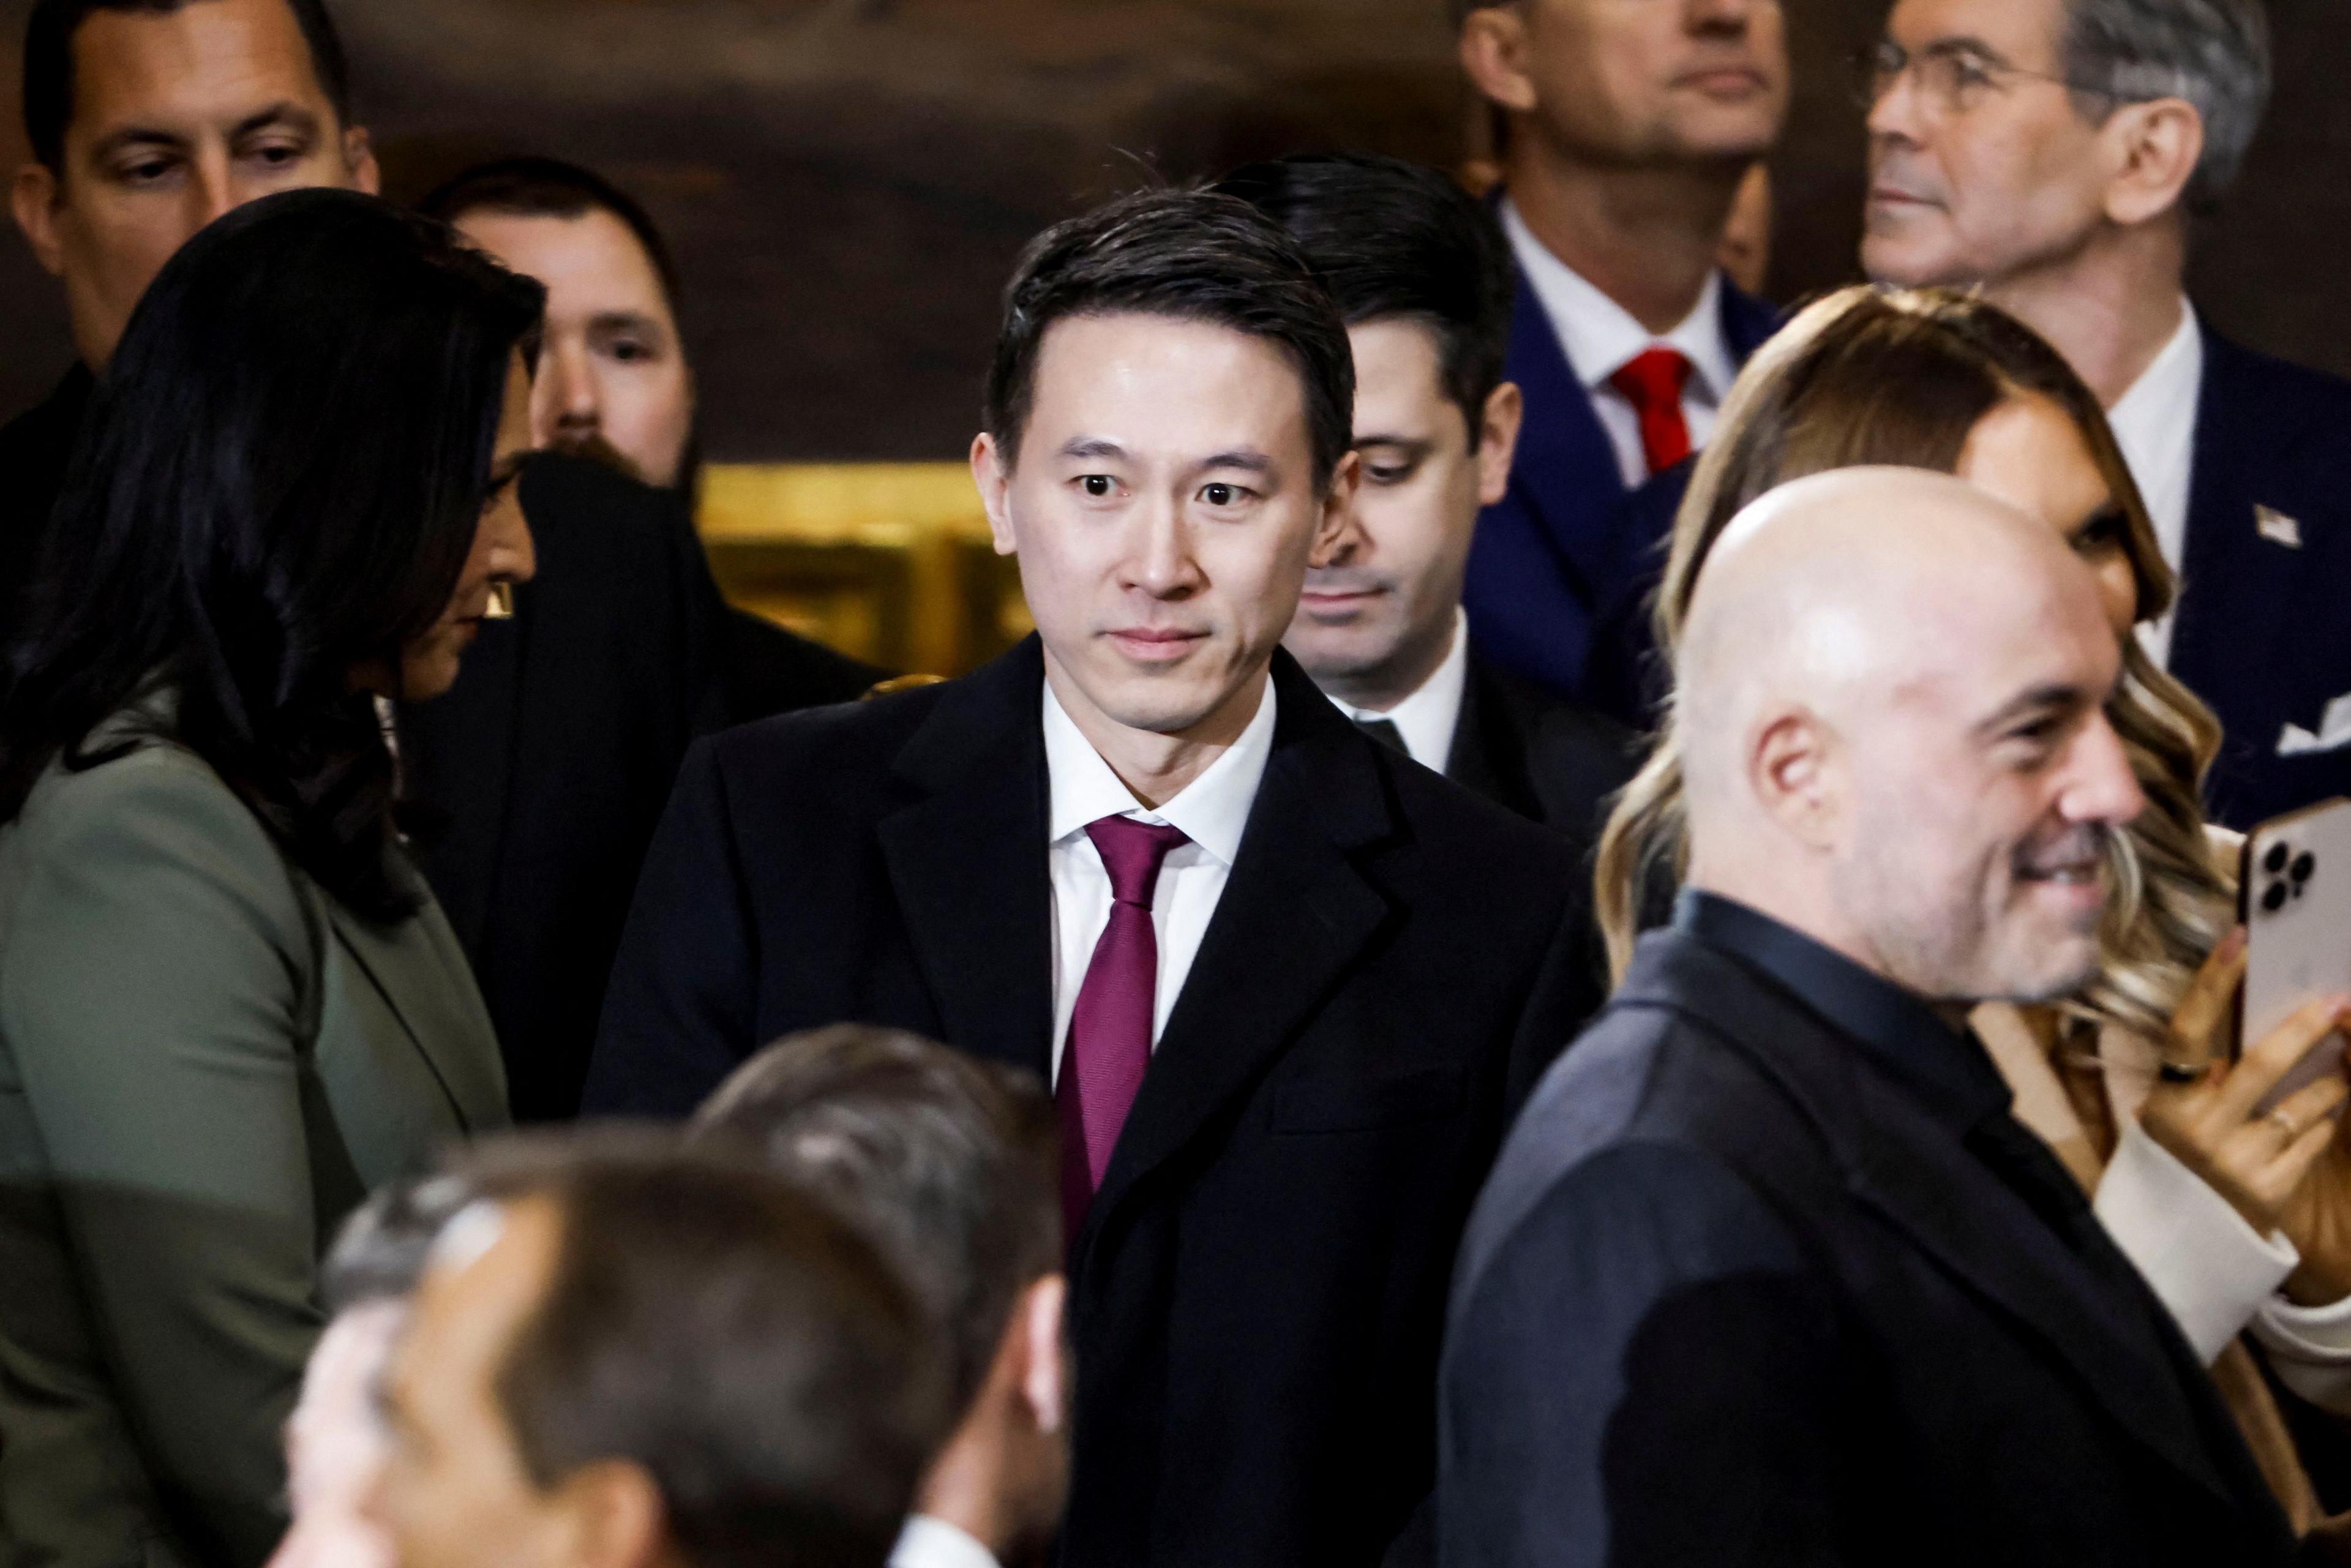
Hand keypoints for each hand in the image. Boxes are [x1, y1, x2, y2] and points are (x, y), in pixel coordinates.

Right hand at [2139, 930, 2350, 1248]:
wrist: (2186, 1234)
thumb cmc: (2184, 1156)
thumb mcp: (2177, 1112)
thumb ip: (2204, 1073)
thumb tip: (2249, 1011)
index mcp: (2166, 1101)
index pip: (2189, 1031)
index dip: (2213, 984)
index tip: (2240, 940)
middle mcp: (2196, 1129)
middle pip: (2261, 1063)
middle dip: (2305, 1029)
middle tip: (2336, 1002)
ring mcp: (2234, 1161)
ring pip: (2301, 1104)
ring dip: (2331, 1081)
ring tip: (2345, 1064)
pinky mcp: (2270, 1190)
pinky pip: (2312, 1139)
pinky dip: (2323, 1122)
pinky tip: (2324, 1115)